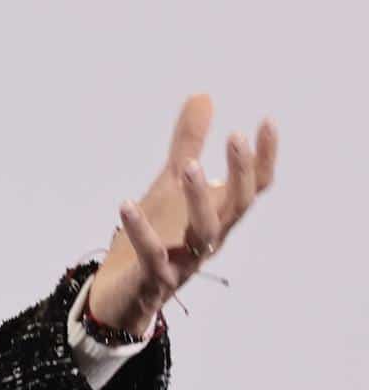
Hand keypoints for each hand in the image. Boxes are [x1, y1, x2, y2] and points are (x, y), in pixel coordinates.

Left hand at [87, 93, 278, 336]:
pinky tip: (126, 205)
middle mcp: (209, 238)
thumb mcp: (169, 184)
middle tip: (235, 136)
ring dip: (199, 199)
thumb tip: (204, 95)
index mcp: (217, 215)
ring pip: (203, 232)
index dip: (263, 158)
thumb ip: (187, 144)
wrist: (124, 293)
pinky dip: (141, 232)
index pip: (252, 187)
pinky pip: (153, 257)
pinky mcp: (154, 278)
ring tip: (188, 165)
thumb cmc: (157, 235)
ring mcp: (185, 260)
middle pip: (237, 206)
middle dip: (240, 173)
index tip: (265, 122)